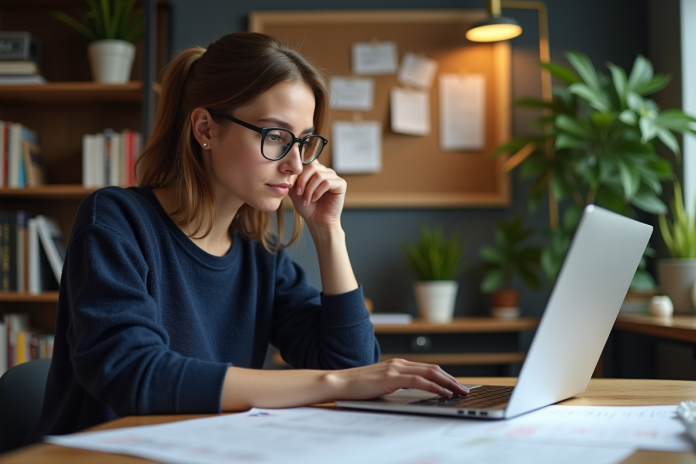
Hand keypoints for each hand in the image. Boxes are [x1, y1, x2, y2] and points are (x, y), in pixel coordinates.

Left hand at [289, 161, 345, 229]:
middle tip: (298, 193)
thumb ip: (292, 178)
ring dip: (309, 189)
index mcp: (314, 170)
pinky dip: (318, 192)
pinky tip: (315, 199)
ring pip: (319, 175)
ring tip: (306, 200)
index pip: (306, 161)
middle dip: (302, 180)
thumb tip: (290, 168)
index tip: (292, 186)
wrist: (316, 220)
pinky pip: (327, 182)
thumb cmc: (307, 207)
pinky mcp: (341, 184)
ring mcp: (333, 176)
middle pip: (312, 166)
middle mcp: (325, 171)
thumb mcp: (294, 190)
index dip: (298, 172)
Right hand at [325, 359, 469, 400]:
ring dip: (448, 382)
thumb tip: (413, 394)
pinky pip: (419, 381)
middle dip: (451, 379)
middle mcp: (399, 363)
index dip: (445, 376)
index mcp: (397, 365)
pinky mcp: (391, 377)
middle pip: (433, 368)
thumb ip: (396, 384)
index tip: (456, 385)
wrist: (339, 383)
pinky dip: (434, 387)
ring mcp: (395, 368)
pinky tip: (443, 393)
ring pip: (430, 372)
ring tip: (459, 391)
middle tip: (464, 389)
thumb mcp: (382, 384)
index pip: (427, 368)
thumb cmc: (357, 387)